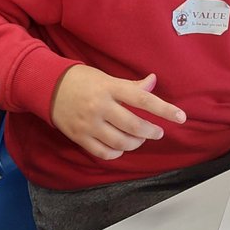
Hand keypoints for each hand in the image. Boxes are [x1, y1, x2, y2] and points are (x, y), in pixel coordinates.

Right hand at [51, 67, 185, 159]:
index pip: (143, 99)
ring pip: (121, 142)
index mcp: (109, 87)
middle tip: (157, 132)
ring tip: (138, 138)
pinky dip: (117, 153)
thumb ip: (130, 85)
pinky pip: (104, 153)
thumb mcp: (105, 77)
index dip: (164, 109)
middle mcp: (100, 106)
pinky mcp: (80, 137)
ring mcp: (89, 124)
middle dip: (151, 131)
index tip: (181, 117)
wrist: (47, 86)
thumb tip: (153, 82)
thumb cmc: (80, 79)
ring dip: (135, 143)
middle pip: (134, 125)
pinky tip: (120, 146)